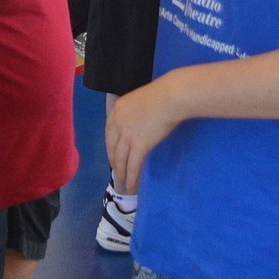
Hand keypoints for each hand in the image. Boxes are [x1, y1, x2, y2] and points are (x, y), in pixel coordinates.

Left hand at [105, 78, 181, 193]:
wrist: (169, 98)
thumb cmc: (161, 95)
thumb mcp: (140, 101)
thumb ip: (134, 113)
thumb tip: (139, 124)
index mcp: (117, 110)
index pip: (108, 131)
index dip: (110, 145)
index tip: (112, 153)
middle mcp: (118, 123)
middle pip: (112, 146)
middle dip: (114, 160)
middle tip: (116, 169)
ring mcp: (128, 134)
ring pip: (121, 158)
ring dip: (122, 171)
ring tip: (123, 180)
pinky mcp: (140, 145)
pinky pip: (133, 164)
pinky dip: (132, 175)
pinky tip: (131, 184)